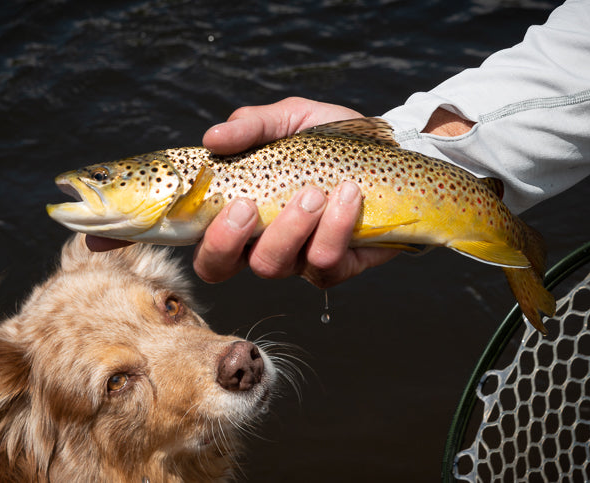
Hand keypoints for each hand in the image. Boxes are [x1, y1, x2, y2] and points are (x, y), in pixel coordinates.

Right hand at [193, 97, 399, 287]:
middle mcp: (260, 243)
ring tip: (315, 192)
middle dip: (229, 240)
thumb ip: (251, 126)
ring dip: (291, 227)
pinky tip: (350, 195)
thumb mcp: (288, 119)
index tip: (229, 201)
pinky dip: (336, 228)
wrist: (387, 149)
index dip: (202, 237)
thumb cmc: (328, 138)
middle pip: (221, 267)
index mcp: (239, 215)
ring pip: (273, 266)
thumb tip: (211, 139)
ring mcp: (296, 260)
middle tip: (250, 205)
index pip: (201, 244)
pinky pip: (324, 264)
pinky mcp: (337, 267)